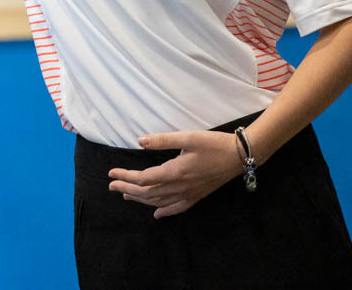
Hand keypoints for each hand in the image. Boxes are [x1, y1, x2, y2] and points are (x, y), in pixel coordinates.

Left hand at [107, 130, 243, 218]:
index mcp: (174, 172)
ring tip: (127, 195)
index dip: (125, 177)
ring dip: (141, 200)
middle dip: (127, 189)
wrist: (240, 156)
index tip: (111, 174)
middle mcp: (179, 187)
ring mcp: (189, 194)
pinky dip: (164, 212)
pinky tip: (156, 214)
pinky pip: (177, 208)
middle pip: (148, 192)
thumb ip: (162, 140)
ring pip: (159, 202)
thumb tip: (140, 141)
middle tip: (112, 187)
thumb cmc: (213, 144)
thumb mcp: (187, 137)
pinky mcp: (197, 197)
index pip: (143, 178)